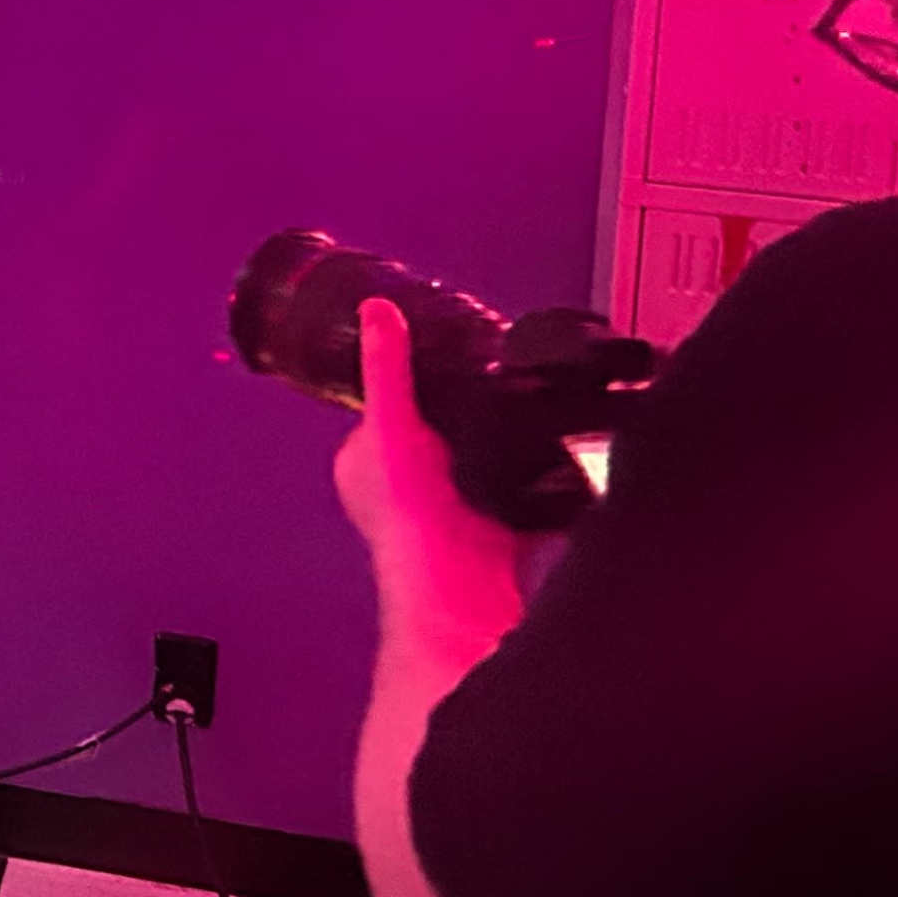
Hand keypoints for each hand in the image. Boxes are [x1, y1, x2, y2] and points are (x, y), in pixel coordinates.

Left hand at [333, 300, 526, 646]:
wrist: (464, 583)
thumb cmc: (411, 516)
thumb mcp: (392, 422)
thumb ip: (387, 367)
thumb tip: (376, 313)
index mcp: (362, 462)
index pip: (381, 407)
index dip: (406, 384)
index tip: (433, 361)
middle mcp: (398, 489)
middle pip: (432, 434)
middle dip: (457, 418)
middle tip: (480, 398)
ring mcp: (446, 510)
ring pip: (471, 462)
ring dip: (493, 450)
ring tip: (506, 434)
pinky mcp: (489, 527)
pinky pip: (510, 493)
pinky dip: (526, 482)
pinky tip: (536, 468)